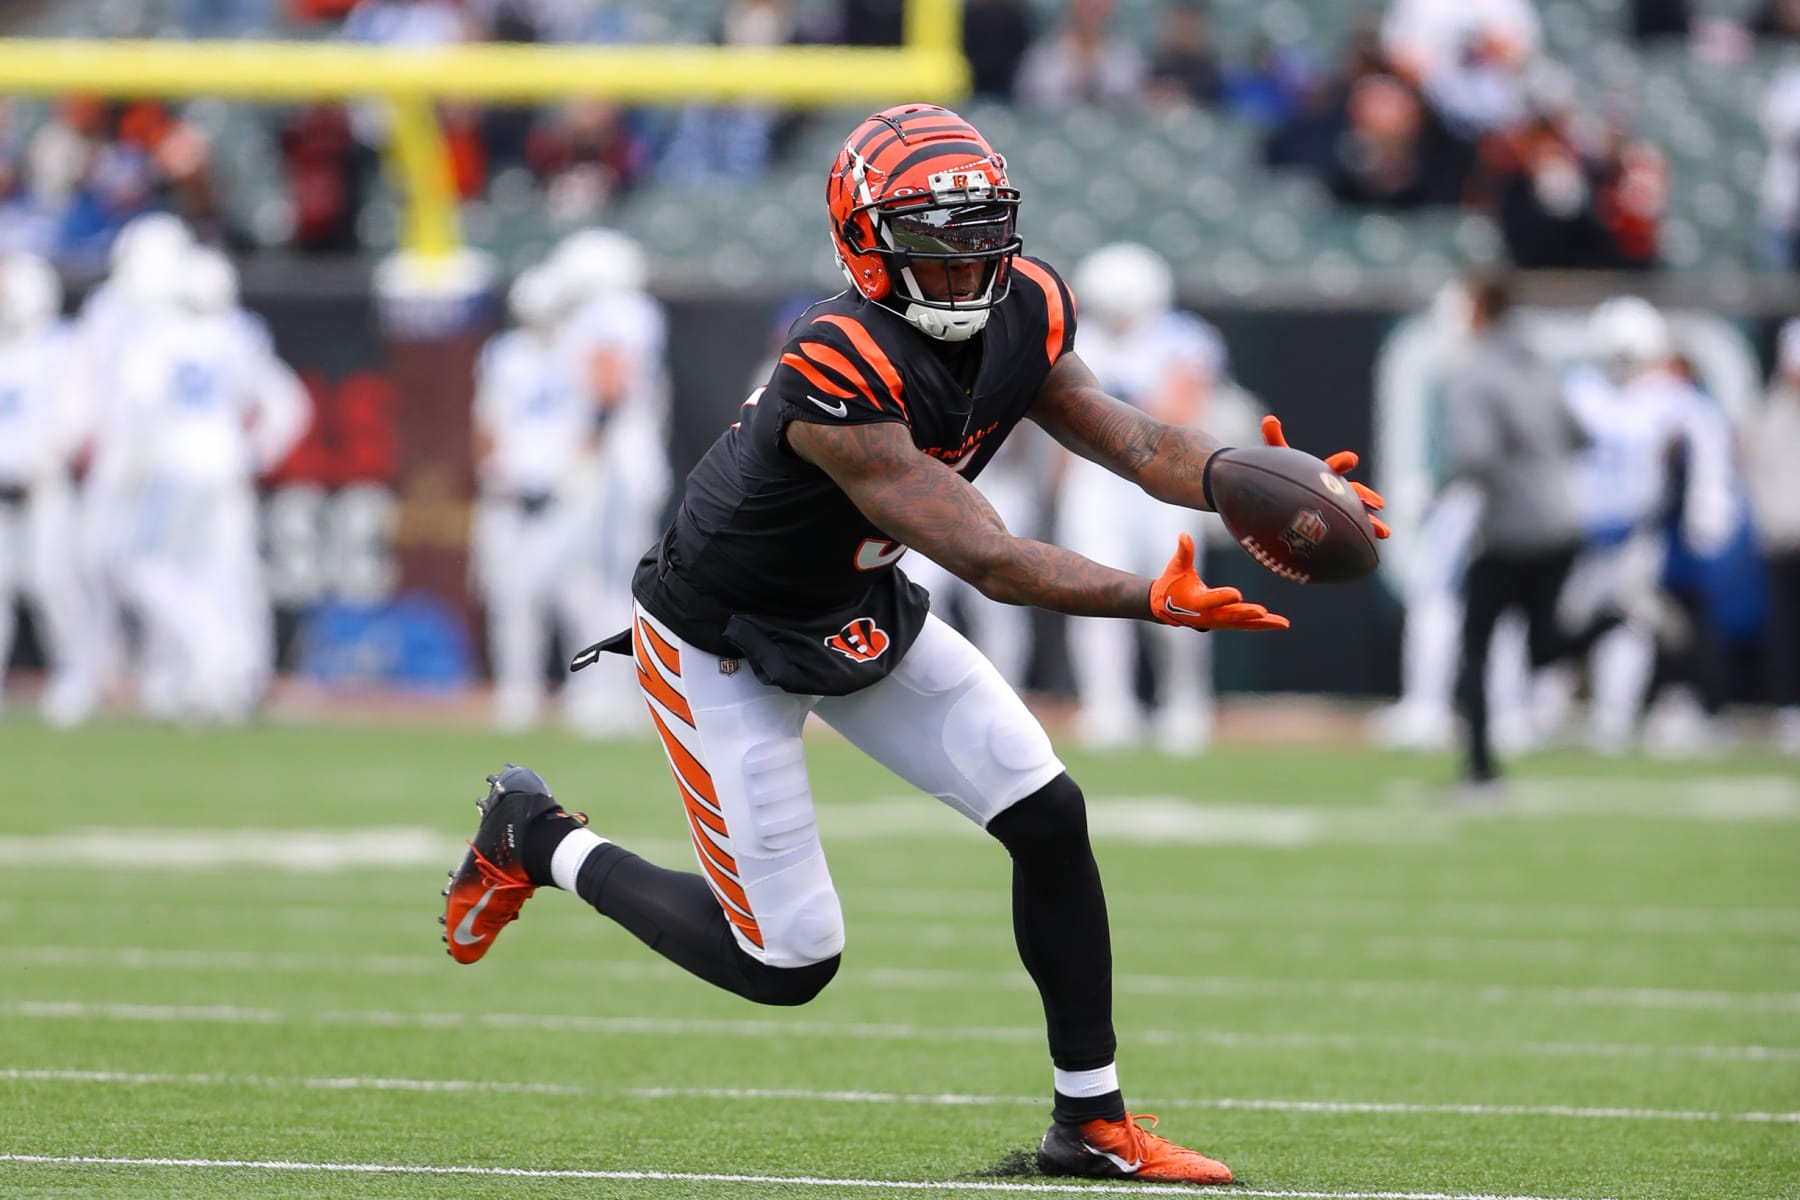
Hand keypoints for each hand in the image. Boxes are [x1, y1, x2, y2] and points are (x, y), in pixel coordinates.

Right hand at [1150, 533, 1289, 630]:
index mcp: (1197, 601)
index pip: (1212, 599)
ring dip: (1264, 623)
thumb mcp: (1176, 567)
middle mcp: (1210, 614)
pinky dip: (1262, 624)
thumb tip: (1183, 535)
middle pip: (1232, 614)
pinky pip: (1246, 625)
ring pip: (1244, 623)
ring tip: (1284, 623)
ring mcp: (1219, 621)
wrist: (1167, 607)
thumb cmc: (1173, 583)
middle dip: (1247, 613)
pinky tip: (1278, 623)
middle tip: (1262, 612)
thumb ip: (1184, 552)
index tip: (1237, 594)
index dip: (1223, 597)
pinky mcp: (1226, 622)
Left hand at [1261, 415, 1390, 538]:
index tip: (1351, 460)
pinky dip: (1361, 539)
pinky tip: (1370, 549)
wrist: (1281, 494)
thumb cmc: (1282, 474)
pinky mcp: (1334, 524)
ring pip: (1357, 515)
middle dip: (1366, 497)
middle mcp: (1335, 489)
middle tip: (1378, 503)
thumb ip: (1275, 440)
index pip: (1335, 467)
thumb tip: (1269, 419)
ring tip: (1385, 532)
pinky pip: (1349, 533)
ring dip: (1372, 523)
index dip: (1342, 463)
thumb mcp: (1278, 458)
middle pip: (1354, 492)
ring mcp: (1337, 506)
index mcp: (1324, 473)